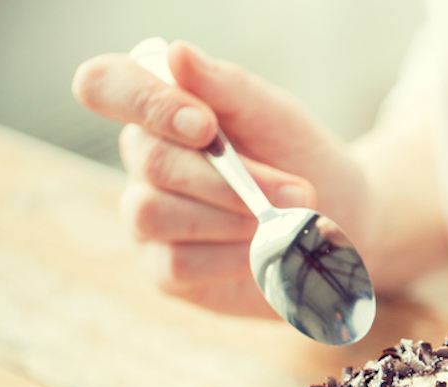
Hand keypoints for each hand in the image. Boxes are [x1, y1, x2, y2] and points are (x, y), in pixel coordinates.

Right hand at [72, 40, 366, 315]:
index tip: (205, 126)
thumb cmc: (302, 159)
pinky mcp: (166, 270)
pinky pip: (177, 263)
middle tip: (295, 190)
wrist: (342, 222)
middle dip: (227, 179)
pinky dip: (231, 257)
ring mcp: (148, 218)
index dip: (144, 102)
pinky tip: (262, 251)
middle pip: (150, 161)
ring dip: (231, 218)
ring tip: (281, 220)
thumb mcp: (277, 115)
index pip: (105, 85)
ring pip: (154, 213)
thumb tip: (176, 54)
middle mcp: (144, 163)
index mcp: (160, 109)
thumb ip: (227, 87)